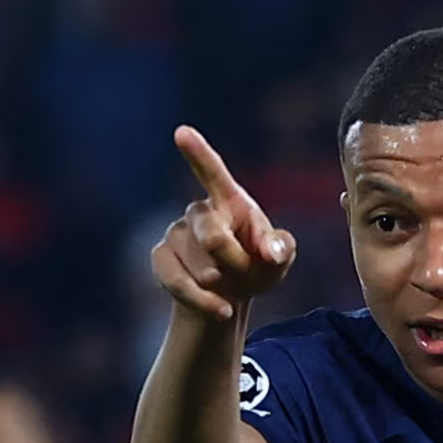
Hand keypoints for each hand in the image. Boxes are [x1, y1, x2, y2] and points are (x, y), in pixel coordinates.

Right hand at [152, 126, 296, 319]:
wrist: (226, 297)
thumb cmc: (256, 268)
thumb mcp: (278, 260)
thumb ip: (281, 249)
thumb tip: (271, 251)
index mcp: (229, 201)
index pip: (212, 172)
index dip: (197, 153)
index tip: (181, 132)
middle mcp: (199, 211)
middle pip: (211, 234)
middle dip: (234, 261)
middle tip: (247, 274)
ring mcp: (175, 233)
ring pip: (199, 265)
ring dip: (221, 284)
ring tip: (231, 289)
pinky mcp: (161, 258)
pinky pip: (177, 280)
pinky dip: (203, 301)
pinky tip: (222, 310)